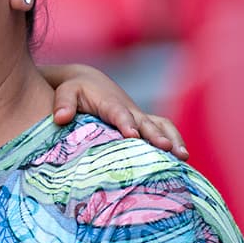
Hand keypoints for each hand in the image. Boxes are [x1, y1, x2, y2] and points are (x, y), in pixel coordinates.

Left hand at [47, 63, 188, 158]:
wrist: (89, 81)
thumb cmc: (75, 89)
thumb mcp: (65, 92)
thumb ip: (62, 103)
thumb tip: (60, 118)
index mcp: (109, 103)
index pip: (118, 113)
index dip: (126, 123)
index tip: (132, 135)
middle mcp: (129, 109)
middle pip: (145, 121)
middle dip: (155, 134)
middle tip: (165, 148)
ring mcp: (139, 116)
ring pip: (161, 125)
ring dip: (173, 138)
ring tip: (183, 157)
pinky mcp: (144, 122)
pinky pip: (164, 129)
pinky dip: (175, 141)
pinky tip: (182, 161)